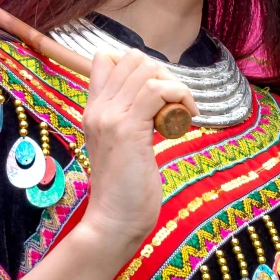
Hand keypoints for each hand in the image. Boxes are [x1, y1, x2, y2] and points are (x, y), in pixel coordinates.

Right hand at [75, 52, 193, 258]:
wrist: (113, 221)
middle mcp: (98, 108)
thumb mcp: (122, 146)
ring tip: (182, 113)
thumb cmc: (125, 188)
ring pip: (147, 70)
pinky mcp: (128, 129)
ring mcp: (111, 117)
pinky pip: (158, 91)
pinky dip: (179, 96)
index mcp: (93, 110)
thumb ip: (131, 119)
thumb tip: (155, 99)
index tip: (158, 93)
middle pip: (132, 58)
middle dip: (162, 73)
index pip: (106, 58)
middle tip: (175, 103)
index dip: (139, 66)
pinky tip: (186, 119)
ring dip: (175, 86)